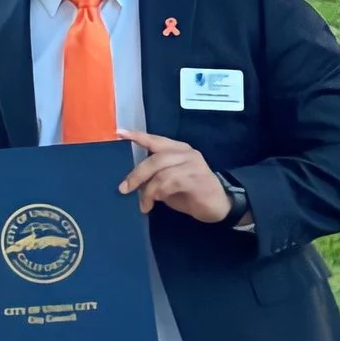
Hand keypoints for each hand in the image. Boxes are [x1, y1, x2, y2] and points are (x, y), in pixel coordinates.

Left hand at [119, 129, 234, 223]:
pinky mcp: (197, 178)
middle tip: (124, 189)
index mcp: (178, 149)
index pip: (156, 140)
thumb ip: (154, 176)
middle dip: (136, 174)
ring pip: (161, 172)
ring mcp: (193, 164)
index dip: (138, 136)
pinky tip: (155, 202)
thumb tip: (131, 181)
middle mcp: (186, 153)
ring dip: (147, 190)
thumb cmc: (191, 194)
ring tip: (143, 204)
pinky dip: (158, 193)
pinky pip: (171, 182)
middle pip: (155, 158)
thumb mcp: (168, 183)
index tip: (120, 133)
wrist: (219, 207)